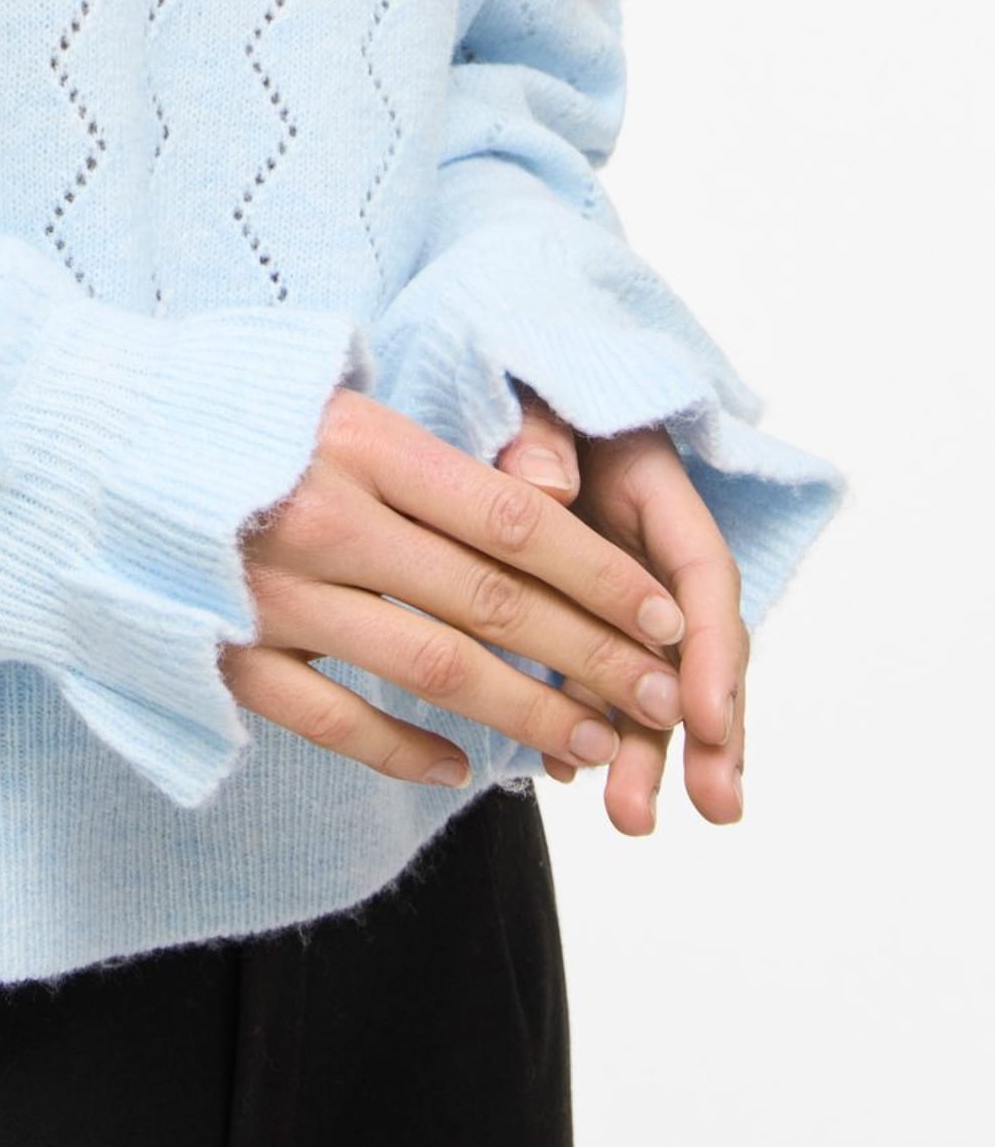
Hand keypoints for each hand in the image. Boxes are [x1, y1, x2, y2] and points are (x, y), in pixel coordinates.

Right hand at [225, 387, 689, 787]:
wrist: (69, 442)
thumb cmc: (208, 406)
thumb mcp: (316, 386)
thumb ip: (418, 442)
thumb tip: (542, 488)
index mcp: (357, 440)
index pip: (514, 518)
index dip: (601, 574)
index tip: (667, 616)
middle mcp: (326, 517)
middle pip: (493, 603)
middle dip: (595, 658)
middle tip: (662, 698)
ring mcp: (275, 594)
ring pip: (436, 669)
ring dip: (531, 715)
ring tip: (597, 746)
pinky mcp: (229, 656)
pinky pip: (339, 721)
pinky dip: (407, 751)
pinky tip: (463, 767)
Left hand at [496, 389, 748, 832]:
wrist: (496, 396)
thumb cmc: (522, 389)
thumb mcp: (536, 393)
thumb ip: (542, 433)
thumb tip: (545, 489)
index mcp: (656, 493)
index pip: (702, 574)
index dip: (711, 650)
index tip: (708, 719)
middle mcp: (649, 554)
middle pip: (690, 649)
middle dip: (705, 733)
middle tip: (713, 808)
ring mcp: (614, 593)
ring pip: (643, 681)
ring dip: (643, 752)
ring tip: (630, 819)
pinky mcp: (572, 615)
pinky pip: (587, 680)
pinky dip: (583, 729)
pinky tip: (564, 777)